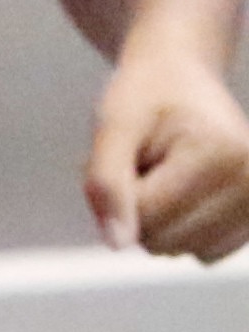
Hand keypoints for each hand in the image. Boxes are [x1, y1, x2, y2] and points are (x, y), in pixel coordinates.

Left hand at [85, 46, 248, 260]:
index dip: (120, 189)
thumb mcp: (113, 127)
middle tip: (148, 162)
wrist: (181, 78)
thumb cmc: (145, 97)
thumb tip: (118, 244)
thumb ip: (106, 184)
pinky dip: (182, 230)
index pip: (144, 214)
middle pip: (160, 239)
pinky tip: (186, 193)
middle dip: (138, 206)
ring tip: (167, 174)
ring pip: (177, 250)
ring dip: (158, 219)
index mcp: (223, 153)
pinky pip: (200, 253)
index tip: (135, 150)